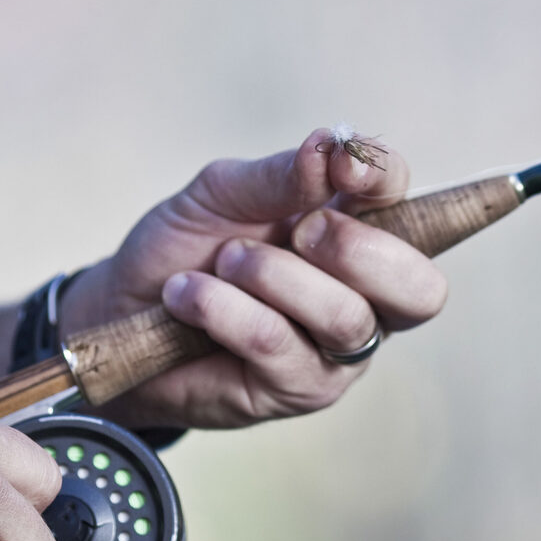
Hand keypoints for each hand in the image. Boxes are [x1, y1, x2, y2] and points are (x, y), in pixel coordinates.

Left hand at [58, 128, 449, 429]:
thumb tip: (329, 148)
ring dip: (272, 277)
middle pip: (421, 290)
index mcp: (359, 237)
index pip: (409, 207)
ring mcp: (336, 353)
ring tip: (222, 263)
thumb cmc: (185, 250)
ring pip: (344, 316)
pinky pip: (277, 344)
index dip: (387, 183)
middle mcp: (365, 299)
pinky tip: (187, 296)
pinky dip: (224, 309)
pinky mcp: (296, 391)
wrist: (120, 312)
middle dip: (357, 250)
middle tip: (300, 231)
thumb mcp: (223, 194)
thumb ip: (279, 175)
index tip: (344, 166)